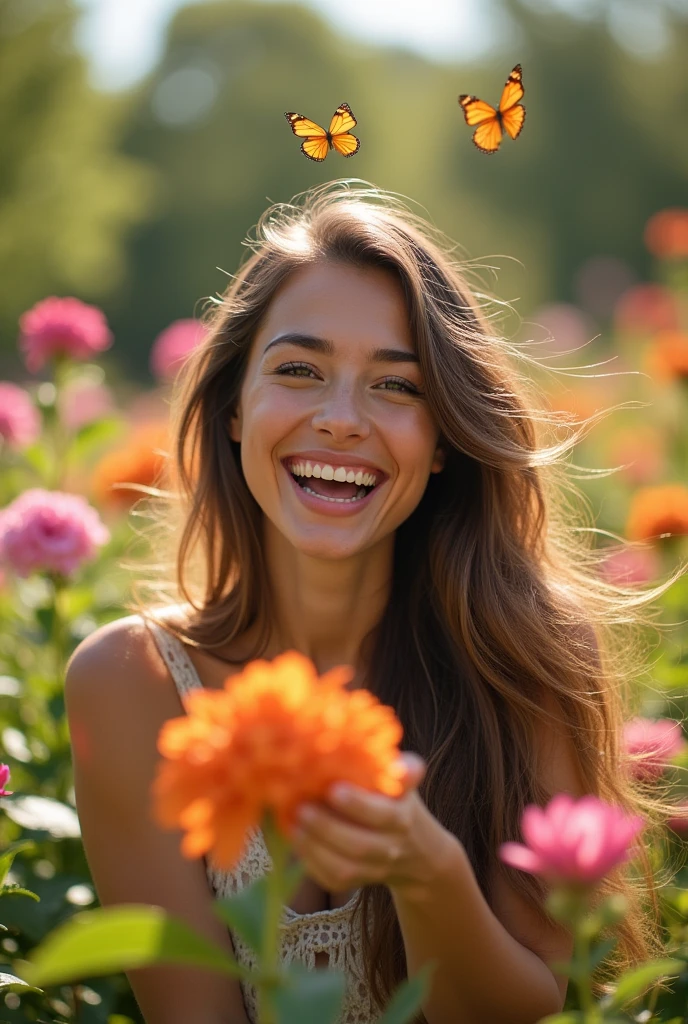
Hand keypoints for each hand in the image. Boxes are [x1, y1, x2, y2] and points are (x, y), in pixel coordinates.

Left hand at [289, 752, 456, 896]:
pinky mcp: (360, 881)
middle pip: (361, 845)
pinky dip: (312, 862)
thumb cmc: (395, 799)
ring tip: (295, 825)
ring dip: (316, 848)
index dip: (359, 805)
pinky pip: (335, 879)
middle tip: (301, 808)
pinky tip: (297, 840)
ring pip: (347, 868)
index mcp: (402, 814)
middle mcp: (392, 845)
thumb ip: (396, 767)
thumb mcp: (401, 779)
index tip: (334, 789)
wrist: (414, 849)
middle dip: (327, 828)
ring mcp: (378, 867)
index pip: (384, 813)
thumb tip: (377, 752)